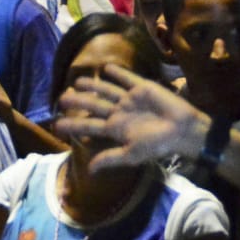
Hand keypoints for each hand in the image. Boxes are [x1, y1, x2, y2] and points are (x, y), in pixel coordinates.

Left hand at [55, 64, 208, 171]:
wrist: (183, 130)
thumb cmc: (158, 144)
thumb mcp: (132, 154)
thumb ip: (110, 158)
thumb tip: (90, 171)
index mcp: (116, 129)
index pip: (89, 125)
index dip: (73, 125)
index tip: (56, 125)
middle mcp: (120, 113)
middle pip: (94, 105)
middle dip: (78, 102)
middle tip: (61, 98)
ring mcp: (130, 100)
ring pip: (106, 90)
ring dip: (92, 85)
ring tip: (76, 81)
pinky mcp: (142, 88)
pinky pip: (126, 78)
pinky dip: (116, 73)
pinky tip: (105, 68)